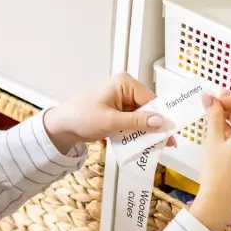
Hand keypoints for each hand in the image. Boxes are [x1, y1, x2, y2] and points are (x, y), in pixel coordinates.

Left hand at [43, 72, 165, 153]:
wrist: (61, 126)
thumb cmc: (82, 117)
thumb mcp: (112, 121)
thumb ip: (137, 122)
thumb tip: (160, 121)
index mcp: (124, 83)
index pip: (150, 100)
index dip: (160, 117)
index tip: (169, 134)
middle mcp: (124, 88)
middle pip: (147, 108)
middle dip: (154, 126)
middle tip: (165, 144)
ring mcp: (120, 99)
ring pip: (140, 116)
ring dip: (144, 131)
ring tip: (154, 147)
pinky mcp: (116, 110)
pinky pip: (131, 120)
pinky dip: (135, 132)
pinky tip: (140, 144)